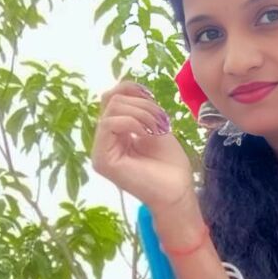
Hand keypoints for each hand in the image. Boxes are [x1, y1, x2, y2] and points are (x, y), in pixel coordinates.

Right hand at [92, 81, 194, 210]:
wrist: (177, 191)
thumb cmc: (170, 164)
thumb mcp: (156, 126)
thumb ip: (140, 108)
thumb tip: (126, 87)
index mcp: (116, 133)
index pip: (112, 99)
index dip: (131, 90)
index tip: (152, 97)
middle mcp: (104, 141)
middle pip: (112, 101)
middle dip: (141, 104)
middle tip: (160, 122)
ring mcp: (100, 151)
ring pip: (111, 110)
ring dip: (140, 113)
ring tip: (157, 130)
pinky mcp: (101, 160)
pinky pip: (109, 124)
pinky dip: (132, 122)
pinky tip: (147, 134)